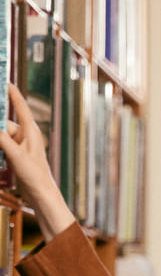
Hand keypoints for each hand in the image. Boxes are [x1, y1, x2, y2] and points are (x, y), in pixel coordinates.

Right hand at [0, 83, 74, 239]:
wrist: (41, 195)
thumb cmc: (35, 176)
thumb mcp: (15, 155)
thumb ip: (1, 138)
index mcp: (30, 131)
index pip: (19, 106)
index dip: (11, 92)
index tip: (5, 80)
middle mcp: (26, 136)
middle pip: (5, 122)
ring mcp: (21, 146)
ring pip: (1, 135)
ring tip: (3, 151)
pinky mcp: (17, 156)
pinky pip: (2, 146)